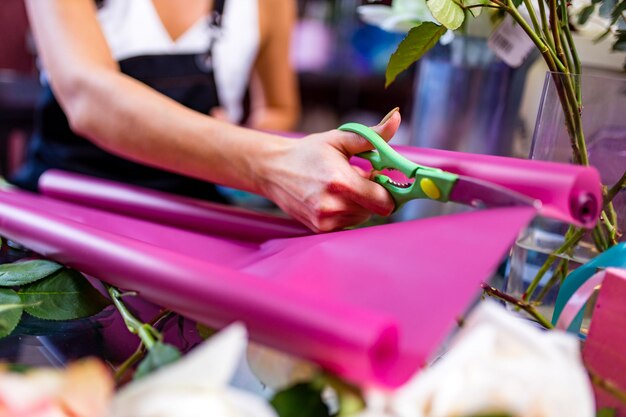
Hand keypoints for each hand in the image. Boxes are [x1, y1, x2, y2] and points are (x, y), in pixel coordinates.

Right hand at [257, 108, 400, 231]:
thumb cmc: (307, 152)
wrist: (273, 170)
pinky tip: (333, 197)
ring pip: (362, 217)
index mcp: (340, 182)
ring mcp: (325, 220)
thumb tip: (396, 119)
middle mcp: (332, 205)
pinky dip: (347, 211)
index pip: (383, 201)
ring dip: (360, 204)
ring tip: (342, 187)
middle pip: (375, 211)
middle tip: (359, 178)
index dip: (388, 189)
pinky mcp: (319, 229)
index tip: (380, 177)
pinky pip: (348, 223)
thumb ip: (371, 135)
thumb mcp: (339, 139)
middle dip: (373, 195)